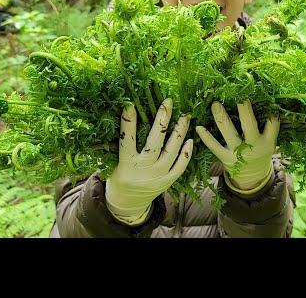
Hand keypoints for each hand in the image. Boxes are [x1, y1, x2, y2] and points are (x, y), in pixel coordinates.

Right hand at [106, 98, 192, 225]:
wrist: (127, 203)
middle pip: (155, 142)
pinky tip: (190, 139)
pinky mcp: (167, 182)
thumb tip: (128, 115)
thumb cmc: (120, 175)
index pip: (127, 140)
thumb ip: (123, 144)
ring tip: (185, 116)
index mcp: (126, 163)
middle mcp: (143, 170)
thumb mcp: (115, 161)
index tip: (130, 104)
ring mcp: (157, 176)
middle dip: (162, 120)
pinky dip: (186, 153)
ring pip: (171, 151)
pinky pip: (180, 166)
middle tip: (168, 102)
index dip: (128, 122)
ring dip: (179, 132)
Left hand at [196, 101, 278, 193]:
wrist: (252, 176)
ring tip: (215, 104)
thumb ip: (269, 126)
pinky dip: (206, 137)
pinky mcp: (225, 157)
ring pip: (229, 132)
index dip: (270, 111)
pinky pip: (214, 146)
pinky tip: (199, 127)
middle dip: (244, 109)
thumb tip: (267, 103)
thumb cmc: (260, 151)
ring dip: (221, 117)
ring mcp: (238, 152)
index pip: (271, 123)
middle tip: (238, 94)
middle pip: (249, 124)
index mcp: (267, 142)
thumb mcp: (270, 142)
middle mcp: (253, 146)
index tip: (264, 96)